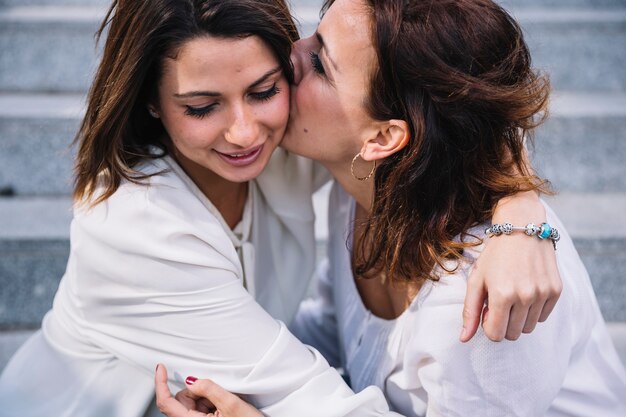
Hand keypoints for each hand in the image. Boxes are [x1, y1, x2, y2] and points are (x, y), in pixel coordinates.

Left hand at [155, 364, 263, 416]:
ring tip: (224, 405)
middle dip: (196, 392)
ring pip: (191, 402)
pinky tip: (223, 407)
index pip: (166, 403)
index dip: (161, 383)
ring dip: (206, 397)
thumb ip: (210, 389)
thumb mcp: (232, 404)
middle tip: (216, 396)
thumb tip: (192, 380)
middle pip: (181, 400)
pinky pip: (200, 406)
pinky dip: (210, 401)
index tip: (161, 367)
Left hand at [460, 193, 561, 341]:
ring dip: (518, 318)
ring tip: (512, 295)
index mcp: (502, 295)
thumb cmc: (494, 256)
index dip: (488, 326)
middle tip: (499, 302)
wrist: (522, 229)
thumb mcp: (476, 280)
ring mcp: (543, 294)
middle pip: (513, 334)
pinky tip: (526, 291)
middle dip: (503, 323)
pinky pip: (543, 317)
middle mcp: (525, 297)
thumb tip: (463, 339)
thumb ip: (469, 312)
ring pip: (528, 328)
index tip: (487, 310)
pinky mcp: (556, 291)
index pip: (496, 335)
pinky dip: (533, 310)